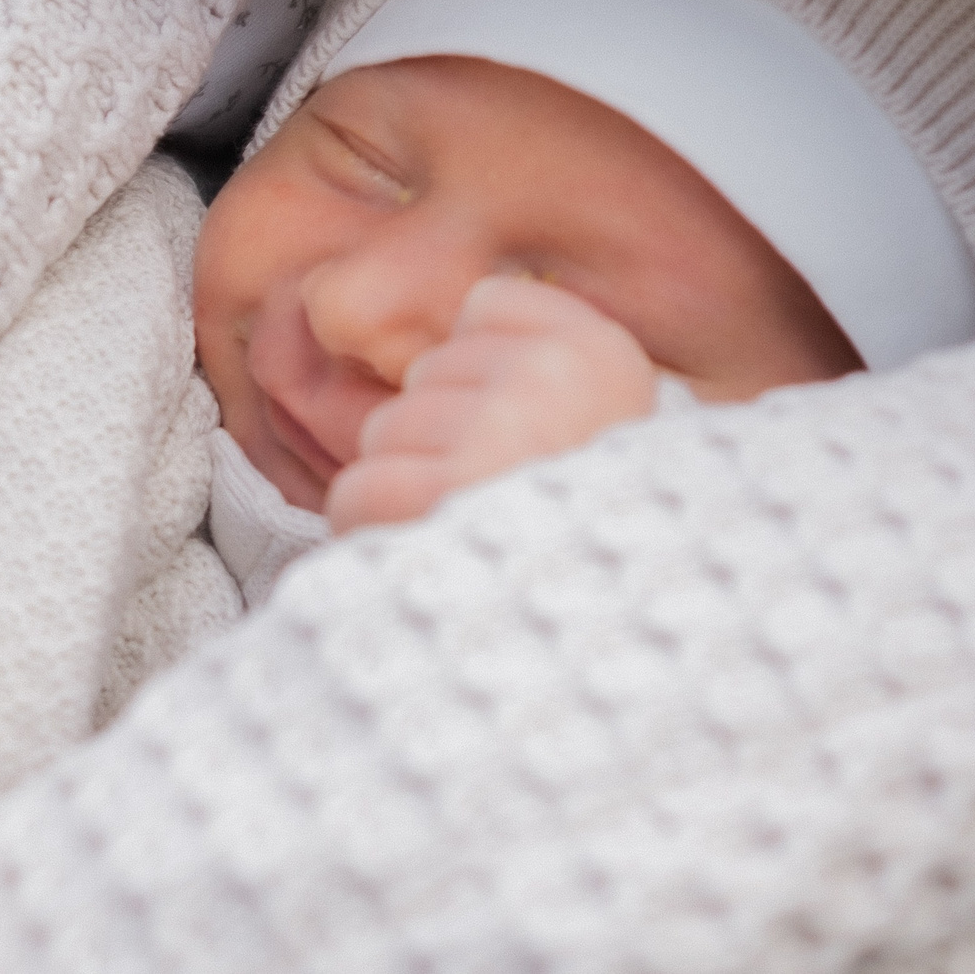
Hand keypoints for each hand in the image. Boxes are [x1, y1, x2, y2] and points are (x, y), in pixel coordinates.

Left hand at [324, 275, 656, 533]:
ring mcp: (496, 432)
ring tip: (474, 543)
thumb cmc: (596, 555)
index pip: (487, 306)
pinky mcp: (436, 496)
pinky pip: (356, 488)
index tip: (533, 440)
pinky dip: (376, 535)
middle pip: (428, 376)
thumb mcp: (609, 436)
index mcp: (606, 356)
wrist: (619, 668)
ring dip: (410, 492)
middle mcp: (554, 379)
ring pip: (385, 431)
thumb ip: (538, 370)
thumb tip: (458, 321)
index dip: (488, 377)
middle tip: (503, 508)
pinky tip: (434, 564)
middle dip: (444, 439)